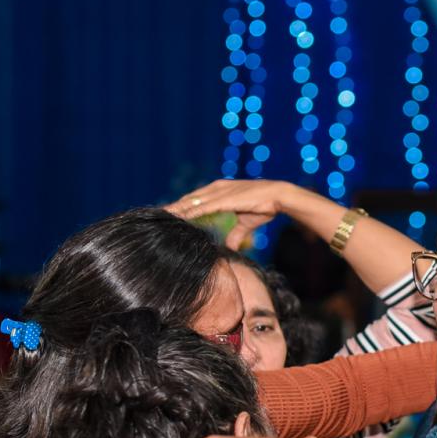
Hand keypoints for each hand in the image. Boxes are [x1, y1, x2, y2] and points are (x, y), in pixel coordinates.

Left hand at [167, 180, 316, 250]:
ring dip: (177, 210)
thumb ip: (234, 234)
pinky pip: (203, 206)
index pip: (195, 200)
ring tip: (162, 217)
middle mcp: (216, 189)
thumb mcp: (245, 223)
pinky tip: (179, 217)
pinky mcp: (224, 198)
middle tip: (157, 217)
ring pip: (192, 202)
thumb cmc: (264, 206)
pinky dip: (190, 212)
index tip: (169, 216)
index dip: (182, 208)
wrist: (279, 196)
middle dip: (174, 208)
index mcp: (220, 191)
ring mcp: (219, 192)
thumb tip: (230, 248)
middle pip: (189, 199)